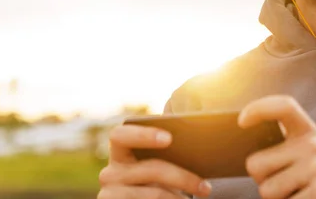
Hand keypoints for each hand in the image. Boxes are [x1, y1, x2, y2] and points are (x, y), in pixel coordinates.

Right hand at [97, 124, 212, 198]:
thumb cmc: (154, 179)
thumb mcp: (157, 162)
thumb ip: (166, 143)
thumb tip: (191, 125)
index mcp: (119, 151)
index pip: (120, 135)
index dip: (143, 135)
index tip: (169, 138)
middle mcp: (109, 173)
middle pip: (150, 169)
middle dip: (182, 177)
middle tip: (206, 187)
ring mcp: (109, 194)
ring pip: (154, 193)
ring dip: (179, 197)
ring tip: (201, 196)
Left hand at [238, 95, 315, 198]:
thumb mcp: (313, 159)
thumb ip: (288, 151)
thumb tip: (253, 160)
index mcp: (309, 134)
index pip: (284, 106)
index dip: (260, 108)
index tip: (242, 121)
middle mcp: (314, 145)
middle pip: (255, 164)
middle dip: (263, 181)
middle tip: (289, 187)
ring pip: (266, 191)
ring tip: (303, 197)